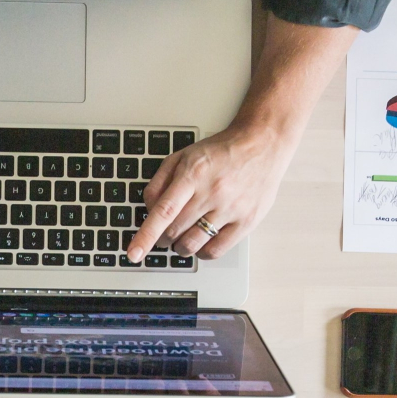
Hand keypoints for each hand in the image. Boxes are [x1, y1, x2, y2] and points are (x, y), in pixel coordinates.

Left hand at [128, 123, 293, 261]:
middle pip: (175, 231)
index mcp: (193, 174)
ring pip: (193, 244)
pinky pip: (216, 250)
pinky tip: (201, 242)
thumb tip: (147, 208)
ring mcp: (231, 209)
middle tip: (164, 232)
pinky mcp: (246, 222)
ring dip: (180, 246)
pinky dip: (202, 252)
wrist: (262, 144)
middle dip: (162, 237)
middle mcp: (212, 193)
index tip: (134, 253)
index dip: (146, 236)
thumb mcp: (183, 156)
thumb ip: (160, 181)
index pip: (163, 211)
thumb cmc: (221, 151)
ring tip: (182, 237)